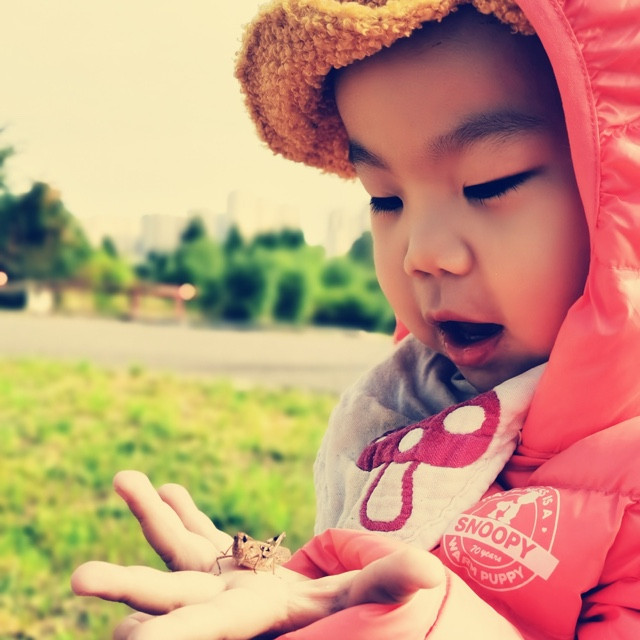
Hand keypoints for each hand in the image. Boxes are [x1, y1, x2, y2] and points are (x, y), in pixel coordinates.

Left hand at [71, 471, 446, 638]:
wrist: (312, 612)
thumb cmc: (335, 613)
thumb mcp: (352, 599)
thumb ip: (380, 584)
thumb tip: (427, 574)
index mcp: (251, 615)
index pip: (205, 626)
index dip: (171, 633)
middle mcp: (223, 601)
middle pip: (171, 588)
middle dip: (128, 583)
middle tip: (77, 579)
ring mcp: (216, 578)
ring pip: (177, 547)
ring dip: (151, 516)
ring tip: (125, 477)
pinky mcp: (218, 560)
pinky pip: (196, 533)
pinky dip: (180, 513)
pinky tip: (163, 490)